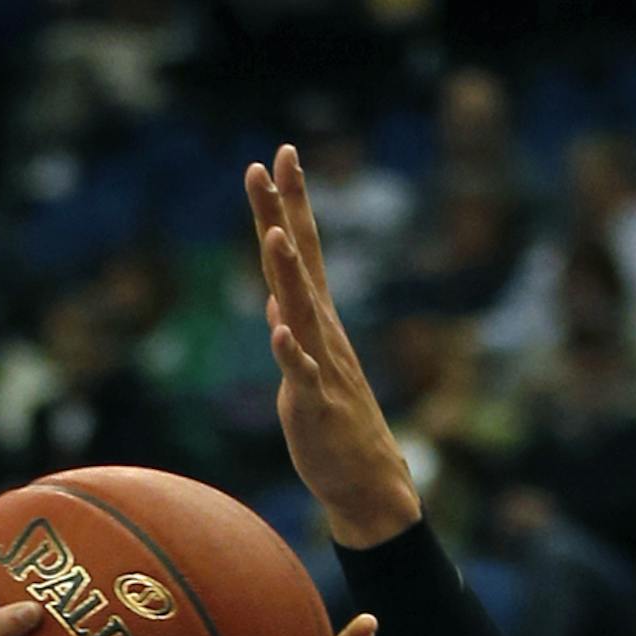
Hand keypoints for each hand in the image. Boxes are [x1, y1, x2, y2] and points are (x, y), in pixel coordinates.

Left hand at [245, 145, 421, 549]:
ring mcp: (320, 364)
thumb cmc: (333, 423)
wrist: (364, 480)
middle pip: (299, 260)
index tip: (280, 155)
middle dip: (284, 210)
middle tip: (271, 161)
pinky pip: (302, 374)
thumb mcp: (305, 369)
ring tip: (275, 232)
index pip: (302, 248)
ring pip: (301, 309)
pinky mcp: (314, 404)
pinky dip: (290, 351)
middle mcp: (320, 330)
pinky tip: (278, 328)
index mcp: (315, 319)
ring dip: (288, 272)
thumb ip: (291, 330)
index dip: (289, 202)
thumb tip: (274, 299)